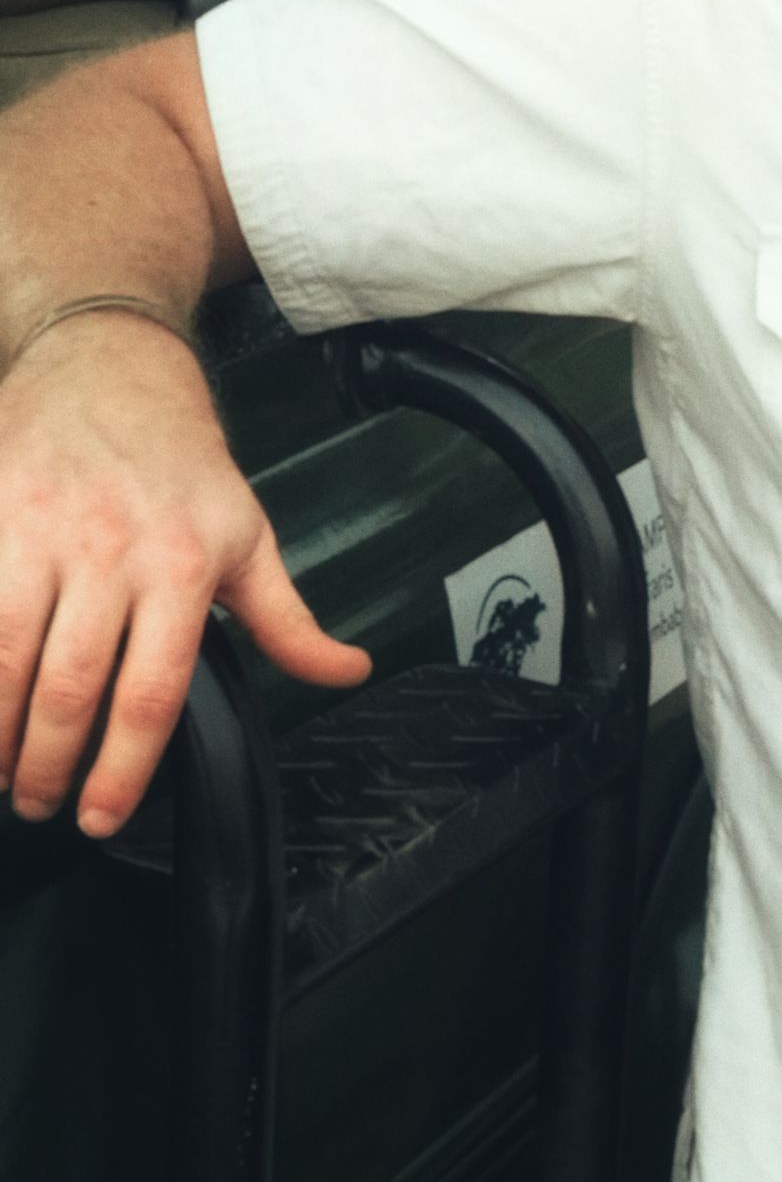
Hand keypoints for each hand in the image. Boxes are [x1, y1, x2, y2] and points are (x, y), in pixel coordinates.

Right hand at [0, 316, 369, 838]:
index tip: (104, 815)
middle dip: (48, 766)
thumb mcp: (248, 537)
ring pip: (1, 659)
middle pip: (68, 689)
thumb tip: (347, 673)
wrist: (110, 365)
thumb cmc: (180, 461)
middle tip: (42, 803)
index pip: (151, 692)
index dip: (122, 770)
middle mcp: (107, 550)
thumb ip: (289, 621)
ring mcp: (37, 532)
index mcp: (181, 566)